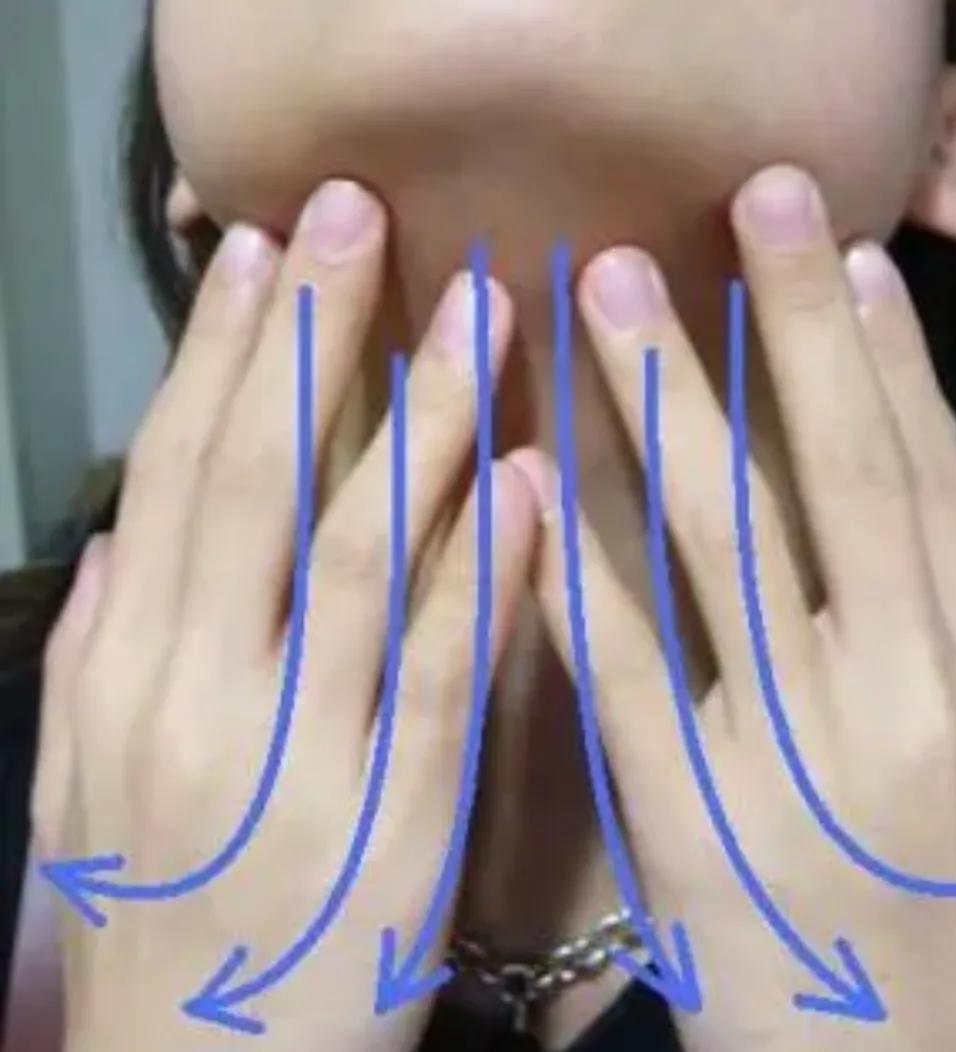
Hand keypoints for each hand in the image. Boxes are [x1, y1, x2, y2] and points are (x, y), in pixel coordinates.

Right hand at [33, 179, 537, 1049]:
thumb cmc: (150, 924)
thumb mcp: (86, 790)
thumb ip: (105, 656)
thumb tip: (128, 539)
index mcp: (123, 678)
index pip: (175, 479)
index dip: (219, 357)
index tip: (263, 252)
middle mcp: (196, 696)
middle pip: (256, 485)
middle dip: (306, 344)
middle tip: (357, 219)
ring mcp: (297, 757)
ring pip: (358, 558)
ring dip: (416, 427)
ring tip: (473, 316)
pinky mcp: (391, 821)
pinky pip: (439, 675)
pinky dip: (481, 573)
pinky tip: (521, 484)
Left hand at [511, 164, 955, 1050]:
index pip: (935, 487)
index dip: (889, 366)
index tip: (845, 264)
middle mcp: (901, 692)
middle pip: (840, 473)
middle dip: (793, 325)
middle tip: (747, 202)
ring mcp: (785, 748)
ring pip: (722, 538)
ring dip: (665, 402)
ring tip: (607, 293)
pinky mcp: (681, 808)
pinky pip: (624, 664)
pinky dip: (578, 563)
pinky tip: (532, 478)